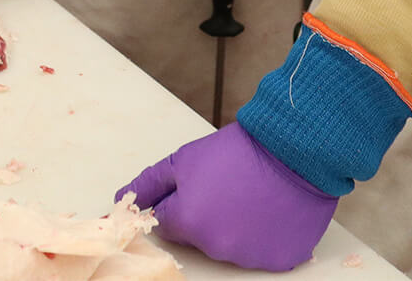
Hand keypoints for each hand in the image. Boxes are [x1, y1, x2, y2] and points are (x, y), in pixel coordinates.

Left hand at [116, 122, 337, 271]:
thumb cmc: (235, 151)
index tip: (197, 185)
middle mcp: (216, 248)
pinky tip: (267, 210)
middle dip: (204, 214)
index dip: (178, 200)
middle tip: (225, 187)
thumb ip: (149, 184)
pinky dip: (262, 236)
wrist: (291, 150)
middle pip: (197, 237)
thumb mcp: (183, 160)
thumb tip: (120, 200)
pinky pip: (260, 251)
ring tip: (249, 196)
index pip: (166, 222)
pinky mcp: (279, 260)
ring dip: (233, 226)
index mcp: (188, 222)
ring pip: (228, 245)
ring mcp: (249, 258)